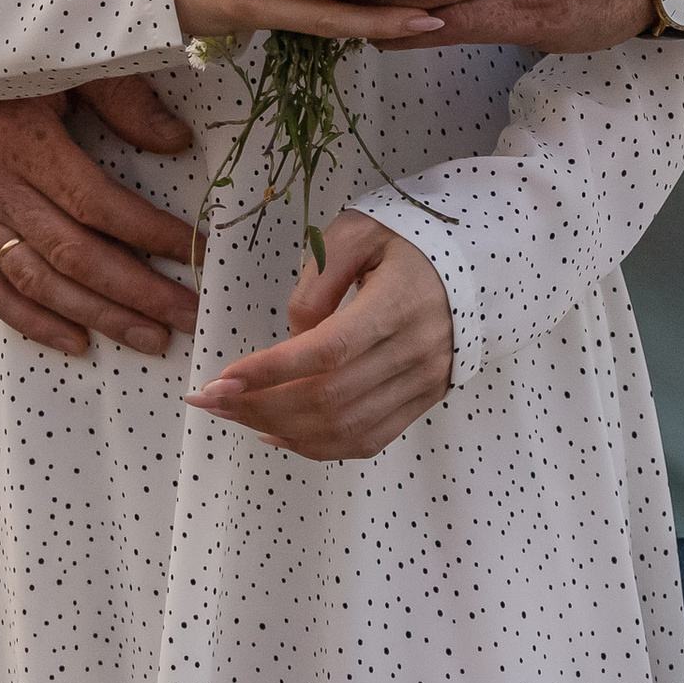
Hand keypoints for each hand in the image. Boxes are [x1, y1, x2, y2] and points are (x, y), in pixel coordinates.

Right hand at [0, 79, 200, 358]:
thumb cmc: (9, 62)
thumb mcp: (69, 65)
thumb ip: (123, 101)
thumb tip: (178, 142)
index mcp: (28, 144)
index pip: (98, 204)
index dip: (152, 234)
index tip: (200, 254)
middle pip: (73, 255)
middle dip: (137, 292)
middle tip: (187, 316)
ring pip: (36, 282)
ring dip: (96, 316)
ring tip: (149, 338)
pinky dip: (32, 321)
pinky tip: (76, 341)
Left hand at [188, 214, 453, 459]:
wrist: (475, 264)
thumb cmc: (407, 242)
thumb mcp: (357, 235)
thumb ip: (317, 281)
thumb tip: (292, 341)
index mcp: (398, 304)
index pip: (328, 352)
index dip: (270, 371)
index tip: (220, 379)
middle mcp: (415, 352)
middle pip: (328, 399)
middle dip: (258, 405)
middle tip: (209, 399)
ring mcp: (423, 383)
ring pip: (343, 429)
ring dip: (280, 429)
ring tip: (235, 414)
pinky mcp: (423, 401)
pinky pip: (367, 440)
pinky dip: (317, 447)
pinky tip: (277, 433)